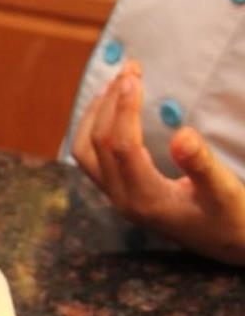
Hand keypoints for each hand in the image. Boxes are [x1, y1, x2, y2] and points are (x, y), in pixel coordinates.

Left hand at [71, 62, 244, 264]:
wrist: (229, 245)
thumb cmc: (231, 217)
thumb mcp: (224, 191)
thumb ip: (202, 165)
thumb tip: (182, 134)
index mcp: (146, 199)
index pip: (121, 147)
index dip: (124, 108)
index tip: (134, 76)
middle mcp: (122, 199)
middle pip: (97, 145)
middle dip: (110, 103)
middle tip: (129, 70)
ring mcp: (116, 197)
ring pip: (85, 152)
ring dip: (94, 115)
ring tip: (113, 84)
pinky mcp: (117, 192)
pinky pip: (91, 158)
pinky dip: (93, 128)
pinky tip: (109, 108)